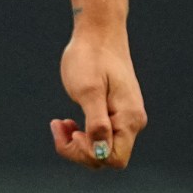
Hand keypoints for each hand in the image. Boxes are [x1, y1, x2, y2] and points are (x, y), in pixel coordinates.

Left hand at [50, 15, 144, 169]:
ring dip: (77, 143)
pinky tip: (68, 123)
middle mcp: (132, 122)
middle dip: (78, 150)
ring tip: (61, 124)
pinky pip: (99, 138)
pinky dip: (81, 135)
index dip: (89, 153)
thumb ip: (96, 123)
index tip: (73, 132)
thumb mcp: (88, 91)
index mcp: (129, 118)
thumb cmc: (90, 58)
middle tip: (60, 126)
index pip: (113, 158)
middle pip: (106, 158)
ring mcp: (125, 119)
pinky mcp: (115, 115)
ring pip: (100, 149)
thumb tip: (101, 151)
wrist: (98, 34)